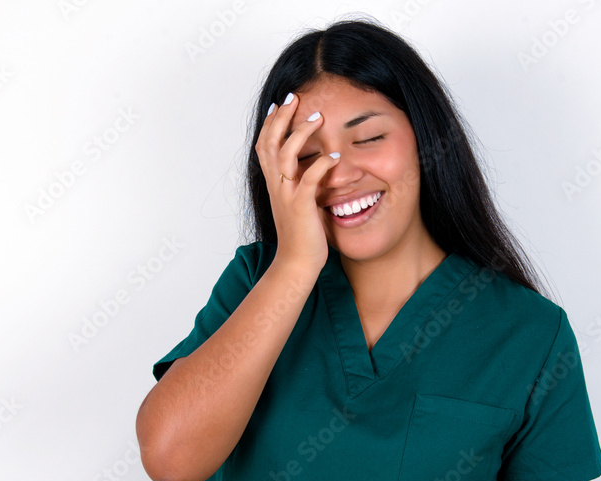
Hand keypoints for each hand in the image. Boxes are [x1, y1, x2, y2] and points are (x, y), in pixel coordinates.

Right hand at [254, 92, 339, 273]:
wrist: (296, 264)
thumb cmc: (300, 236)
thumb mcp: (295, 203)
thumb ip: (299, 184)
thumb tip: (310, 168)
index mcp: (274, 184)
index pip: (265, 146)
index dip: (269, 123)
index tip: (278, 103)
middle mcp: (276, 186)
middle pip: (270, 142)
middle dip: (281, 117)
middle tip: (294, 97)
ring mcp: (287, 195)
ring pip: (286, 155)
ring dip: (301, 132)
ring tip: (318, 117)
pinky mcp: (301, 207)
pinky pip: (309, 179)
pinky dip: (322, 165)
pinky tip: (336, 156)